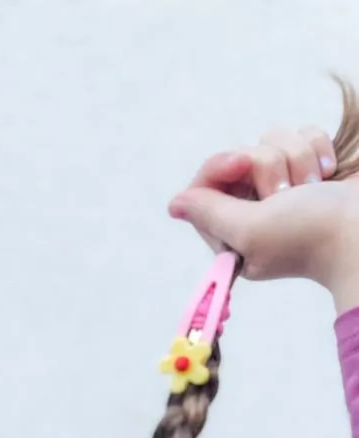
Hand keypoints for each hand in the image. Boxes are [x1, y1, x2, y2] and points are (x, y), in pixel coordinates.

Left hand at [168, 125, 358, 306]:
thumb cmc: (310, 233)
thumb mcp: (249, 230)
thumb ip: (210, 214)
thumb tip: (176, 204)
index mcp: (235, 233)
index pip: (206, 185)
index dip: (220, 166)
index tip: (240, 161)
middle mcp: (258, 209)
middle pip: (241, 157)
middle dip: (268, 166)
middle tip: (286, 193)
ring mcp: (288, 187)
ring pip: (274, 141)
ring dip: (297, 159)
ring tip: (314, 188)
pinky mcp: (315, 167)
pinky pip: (304, 134)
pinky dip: (318, 148)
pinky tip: (329, 174)